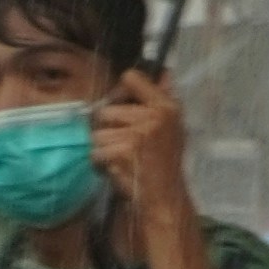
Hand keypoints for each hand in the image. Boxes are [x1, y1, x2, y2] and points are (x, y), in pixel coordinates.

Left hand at [91, 69, 189, 222]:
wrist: (165, 196)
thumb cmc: (164, 163)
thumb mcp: (172, 128)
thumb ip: (161, 101)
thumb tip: (163, 72)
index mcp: (166, 106)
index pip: (132, 78)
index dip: (119, 92)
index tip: (120, 103)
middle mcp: (154, 115)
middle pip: (106, 111)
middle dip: (108, 130)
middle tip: (125, 147)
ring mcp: (139, 132)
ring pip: (97, 133)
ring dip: (104, 150)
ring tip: (123, 160)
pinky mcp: (124, 150)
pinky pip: (96, 152)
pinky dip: (101, 164)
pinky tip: (118, 169)